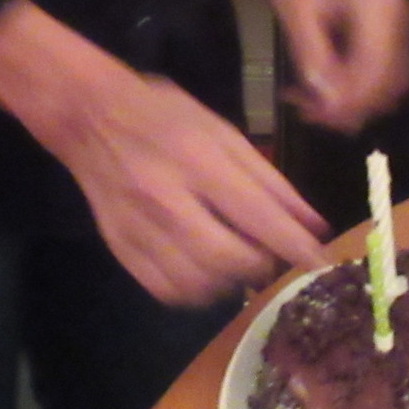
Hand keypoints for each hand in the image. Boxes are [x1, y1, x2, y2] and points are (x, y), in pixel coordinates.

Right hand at [48, 69, 326, 306]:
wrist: (89, 117)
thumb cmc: (165, 116)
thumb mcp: (224, 133)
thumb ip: (269, 181)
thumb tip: (313, 225)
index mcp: (196, 159)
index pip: (256, 215)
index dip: (294, 245)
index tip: (320, 261)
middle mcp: (164, 197)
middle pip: (226, 258)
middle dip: (260, 265)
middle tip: (269, 255)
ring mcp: (137, 227)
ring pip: (196, 283)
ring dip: (229, 282)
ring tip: (236, 262)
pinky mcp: (120, 247)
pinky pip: (165, 290)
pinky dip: (195, 292)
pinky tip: (204, 272)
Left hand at [249, 0, 408, 131]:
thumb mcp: (295, 14)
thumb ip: (313, 59)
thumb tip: (328, 102)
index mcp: (380, 8)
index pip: (378, 73)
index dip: (349, 103)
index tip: (314, 114)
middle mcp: (399, 17)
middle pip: (389, 85)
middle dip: (350, 106)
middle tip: (307, 111)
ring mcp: (397, 25)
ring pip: (387, 84)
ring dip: (352, 101)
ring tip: (309, 102)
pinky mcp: (388, 31)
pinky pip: (380, 72)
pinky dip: (353, 87)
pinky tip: (321, 87)